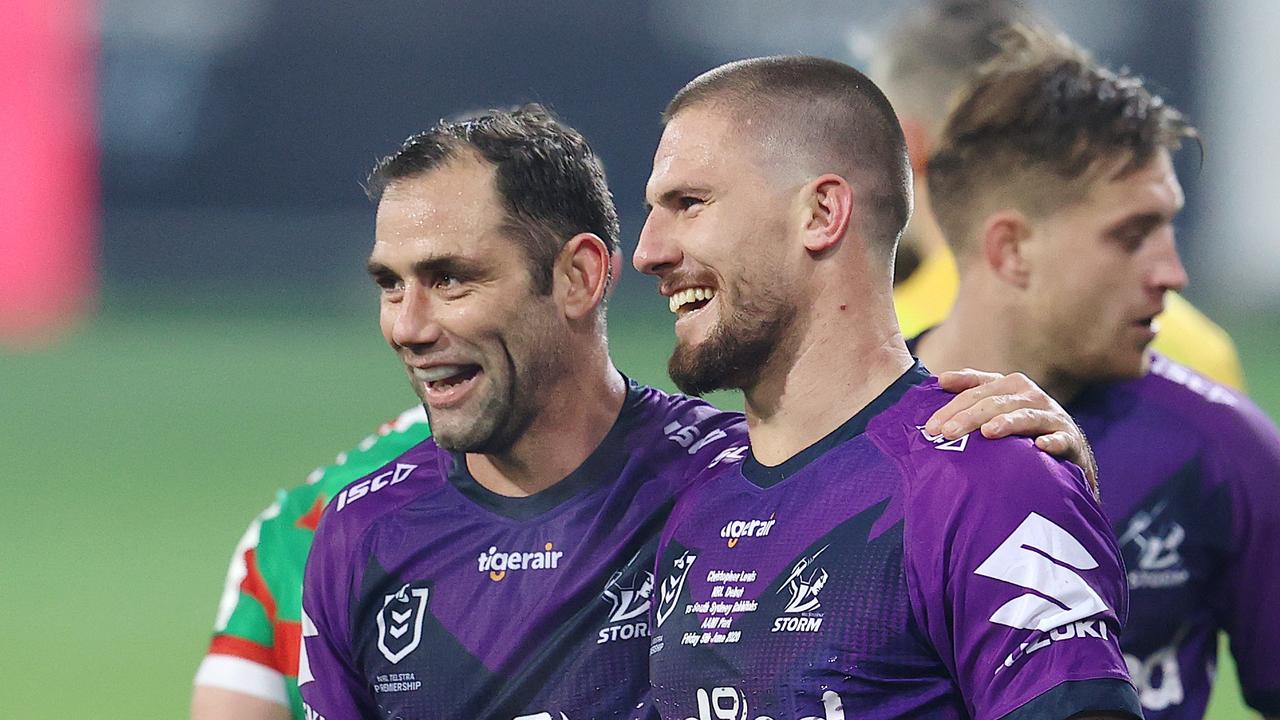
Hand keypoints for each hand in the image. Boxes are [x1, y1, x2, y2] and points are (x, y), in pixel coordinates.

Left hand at [925, 369, 1098, 497]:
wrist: (1069, 449)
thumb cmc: (1023, 428)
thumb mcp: (998, 406)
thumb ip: (972, 392)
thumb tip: (941, 380)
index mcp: (1010, 385)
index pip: (976, 392)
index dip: (952, 406)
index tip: (931, 424)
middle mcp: (1030, 396)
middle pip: (994, 403)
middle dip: (968, 417)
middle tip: (946, 434)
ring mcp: (1051, 416)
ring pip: (1026, 416)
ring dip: (1007, 422)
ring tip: (987, 431)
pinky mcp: (1069, 439)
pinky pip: (1061, 439)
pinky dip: (1052, 441)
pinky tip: (1040, 446)